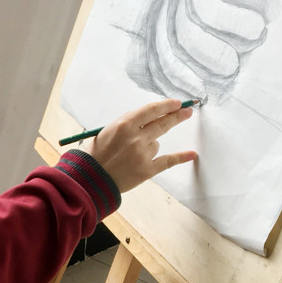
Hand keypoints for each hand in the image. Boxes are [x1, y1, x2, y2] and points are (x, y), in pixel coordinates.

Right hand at [82, 98, 196, 192]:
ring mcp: (142, 154)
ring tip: (129, 156)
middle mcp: (135, 137)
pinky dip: (180, 157)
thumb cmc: (95, 155)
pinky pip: (167, 161)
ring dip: (148, 146)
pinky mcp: (146, 170)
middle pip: (162, 123)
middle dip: (176, 116)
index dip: (166, 105)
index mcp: (124, 124)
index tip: (176, 103)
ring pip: (156, 144)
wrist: (90, 179)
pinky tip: (192, 154)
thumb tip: (148, 119)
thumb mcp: (107, 131)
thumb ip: (127, 124)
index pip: (151, 110)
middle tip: (187, 112)